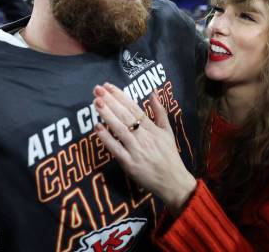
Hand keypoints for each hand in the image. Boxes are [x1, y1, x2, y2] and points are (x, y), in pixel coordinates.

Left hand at [93, 83, 196, 214]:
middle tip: (97, 90)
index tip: (108, 86)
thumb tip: (153, 92)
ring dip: (107, 115)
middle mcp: (144, 137)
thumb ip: (160, 112)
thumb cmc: (169, 155)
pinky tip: (97, 127)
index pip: (134, 108)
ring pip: (120, 129)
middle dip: (111, 101)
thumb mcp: (168, 131)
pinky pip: (116, 148)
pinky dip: (106, 138)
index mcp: (153, 128)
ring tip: (96, 102)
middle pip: (125, 116)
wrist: (172, 181)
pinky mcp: (129, 164)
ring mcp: (136, 150)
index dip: (120, 96)